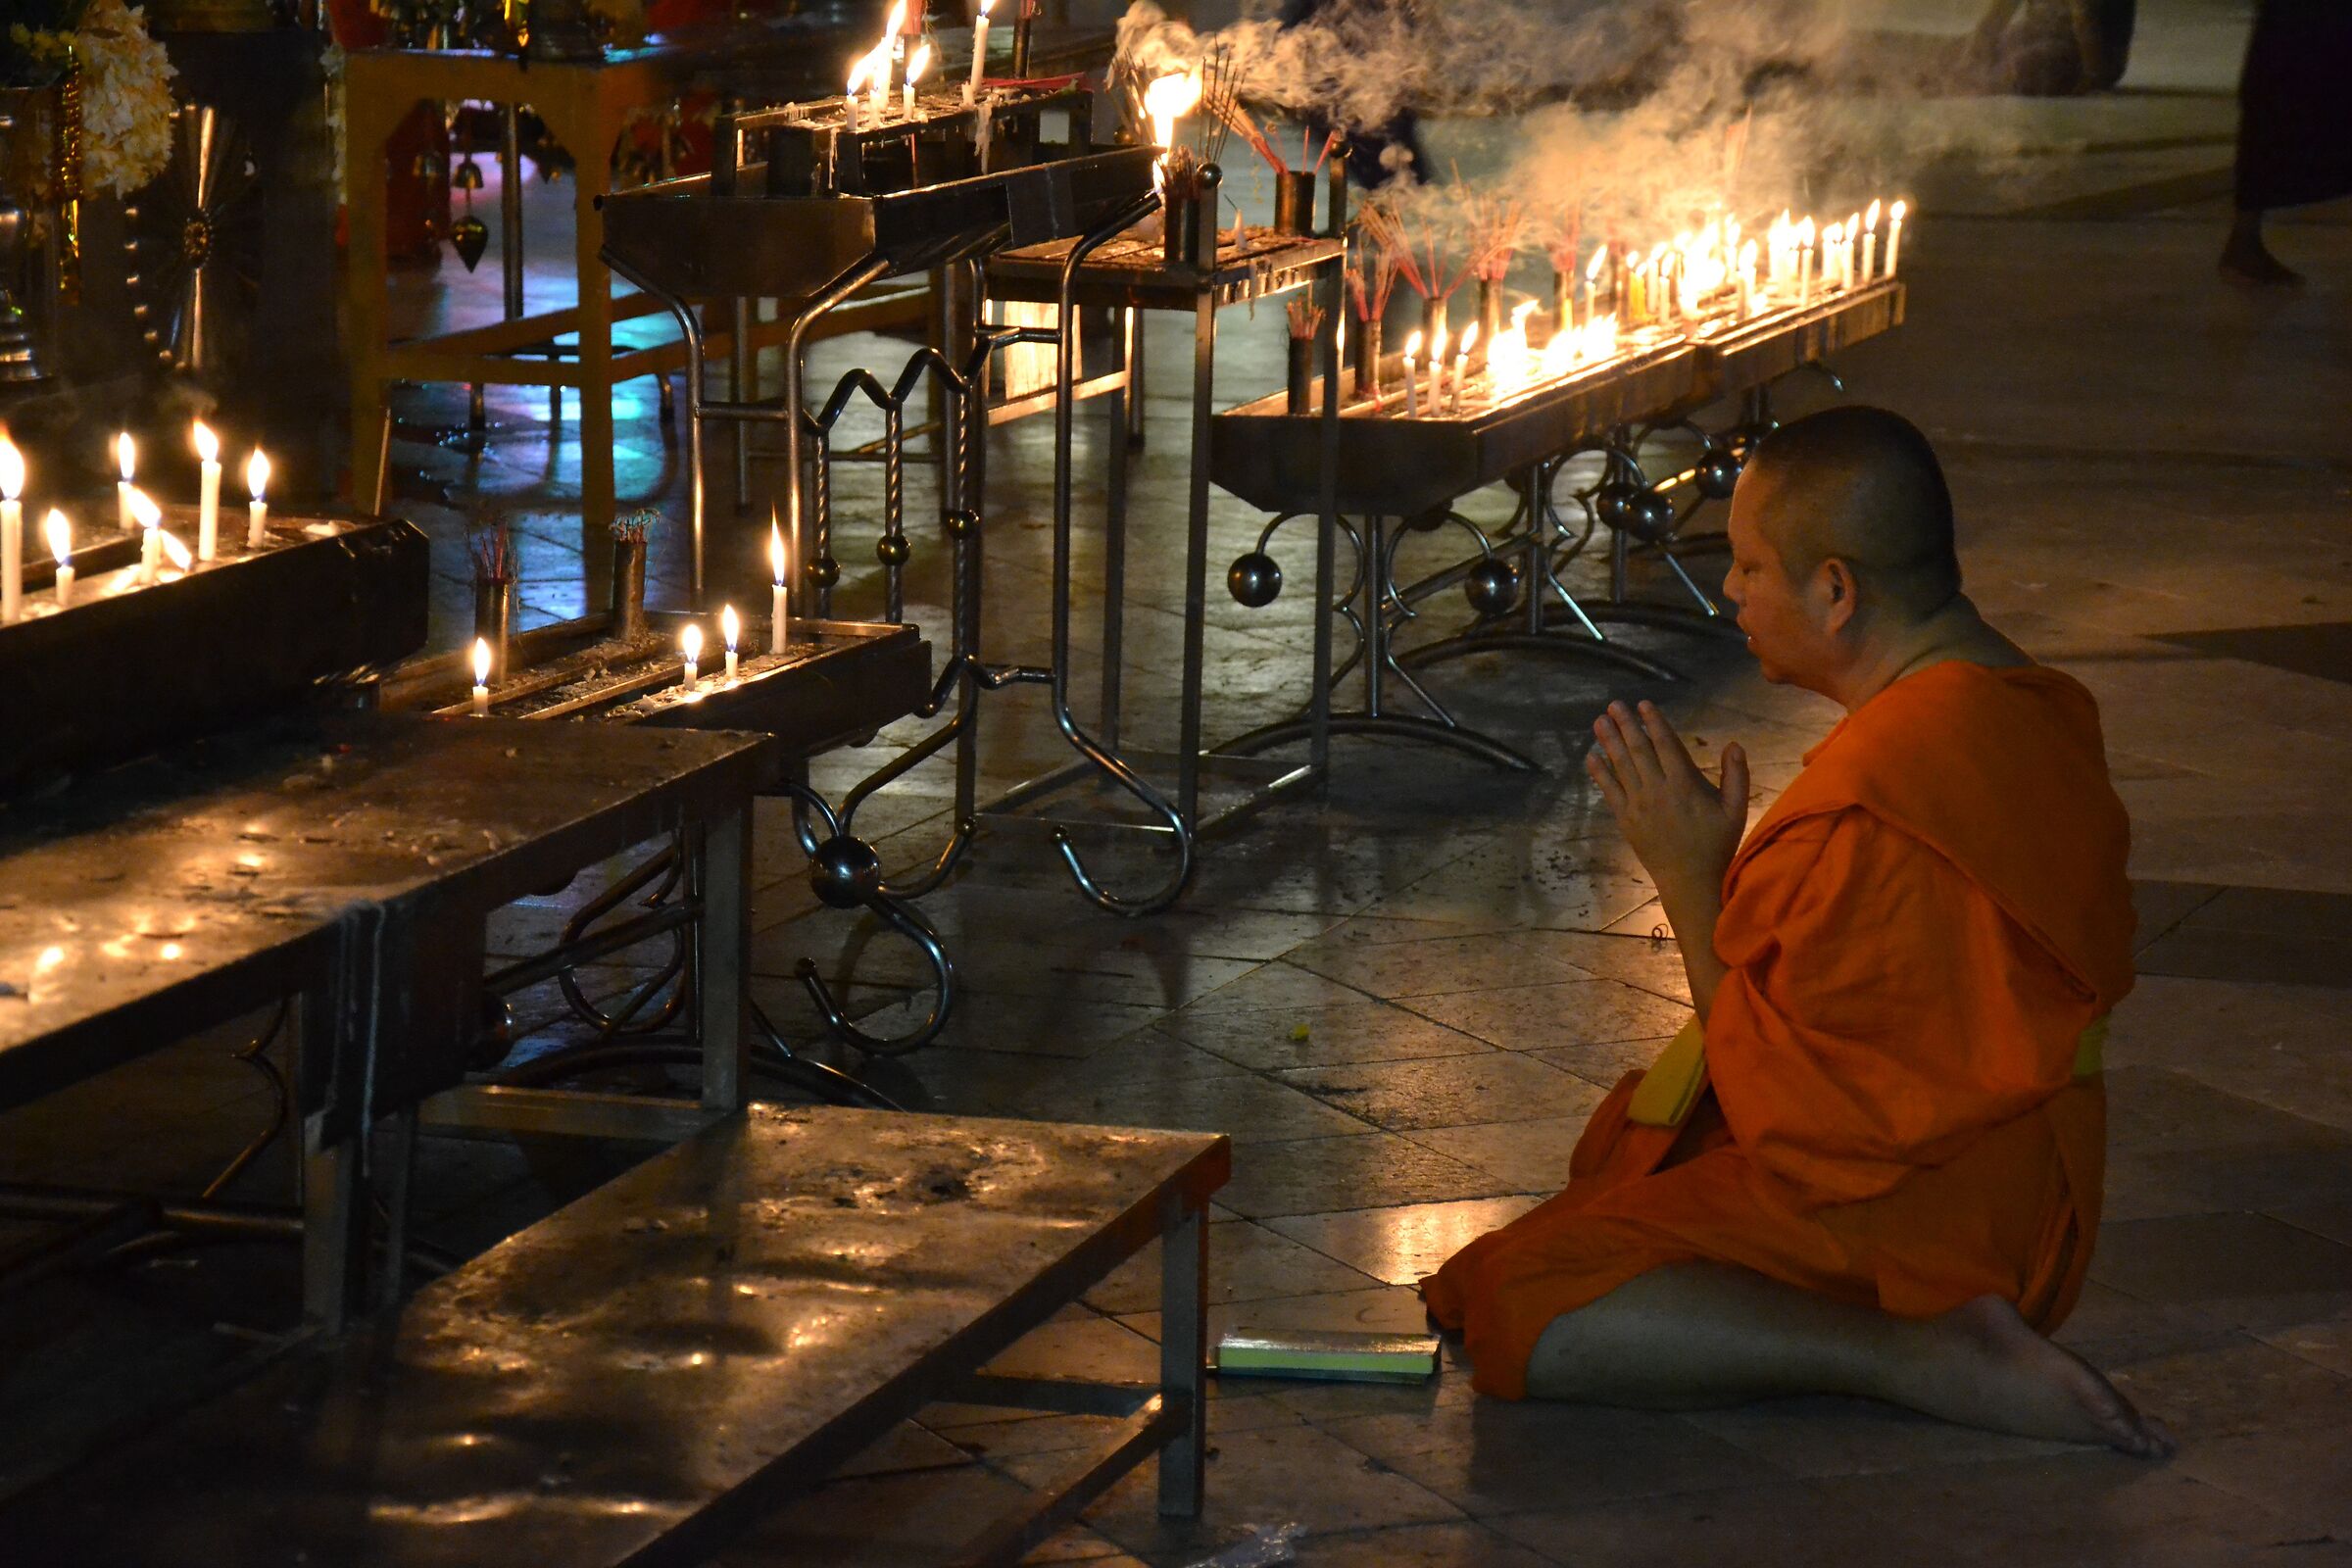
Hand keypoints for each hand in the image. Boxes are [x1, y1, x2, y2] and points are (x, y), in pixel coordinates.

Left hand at [1585, 700, 1750, 902]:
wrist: (1690, 881)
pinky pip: (1609, 791)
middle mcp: (1658, 790)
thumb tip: (1734, 743)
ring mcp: (1639, 805)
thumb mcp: (1736, 810)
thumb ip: (1737, 776)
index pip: (1666, 745)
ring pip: (1621, 767)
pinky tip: (1590, 757)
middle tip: (1614, 704)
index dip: (1654, 723)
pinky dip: (1599, 773)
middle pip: (1639, 750)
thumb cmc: (1717, 844)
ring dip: (1609, 742)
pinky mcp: (1626, 820)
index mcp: (1685, 785)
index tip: (1643, 704)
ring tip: (1599, 721)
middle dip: (1626, 725)